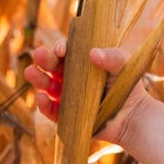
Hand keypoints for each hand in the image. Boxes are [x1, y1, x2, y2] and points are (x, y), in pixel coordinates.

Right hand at [26, 40, 149, 148]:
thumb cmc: (127, 87)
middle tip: (38, 55)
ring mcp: (66, 96)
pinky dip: (43, 104)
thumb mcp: (123, 66)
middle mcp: (70, 77)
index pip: (66, 51)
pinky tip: (41, 97)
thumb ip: (113, 56)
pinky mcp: (65, 115)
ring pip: (45, 86)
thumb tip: (93, 53)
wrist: (132, 116)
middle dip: (43, 59)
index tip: (61, 50)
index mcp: (81, 62)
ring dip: (37, 79)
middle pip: (51, 66)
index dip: (60, 47)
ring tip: (31, 73)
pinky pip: (50, 109)